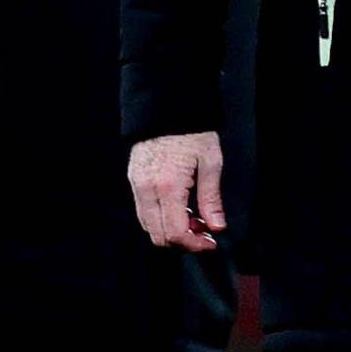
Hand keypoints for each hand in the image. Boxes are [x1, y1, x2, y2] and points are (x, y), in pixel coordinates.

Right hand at [127, 131, 228, 250]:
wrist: (166, 106)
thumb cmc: (191, 130)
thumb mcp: (210, 162)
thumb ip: (211, 199)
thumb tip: (217, 227)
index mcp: (168, 186)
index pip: (176, 233)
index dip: (194, 245)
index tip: (210, 243)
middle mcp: (148, 189)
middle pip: (159, 236)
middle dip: (183, 241)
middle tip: (203, 232)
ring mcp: (137, 185)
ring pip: (149, 226)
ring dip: (170, 230)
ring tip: (193, 217)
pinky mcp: (134, 180)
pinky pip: (143, 211)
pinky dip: (160, 217)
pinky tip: (179, 206)